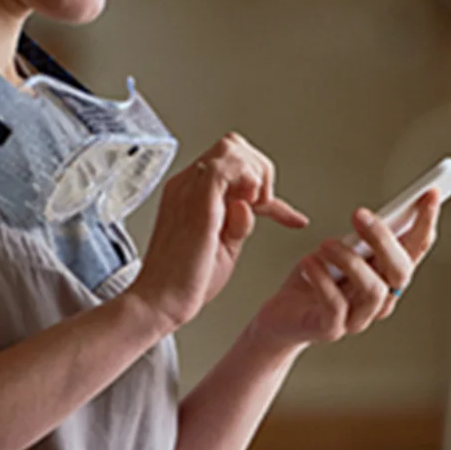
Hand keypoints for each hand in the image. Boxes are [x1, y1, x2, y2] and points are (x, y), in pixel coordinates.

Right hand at [131, 133, 308, 326]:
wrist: (159, 302)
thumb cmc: (185, 282)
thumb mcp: (224, 246)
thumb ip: (238, 222)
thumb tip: (249, 205)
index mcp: (190, 194)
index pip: (234, 169)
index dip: (268, 187)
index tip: (291, 217)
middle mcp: (186, 185)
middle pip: (233, 147)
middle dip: (261, 171)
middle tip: (265, 206)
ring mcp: (188, 188)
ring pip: (232, 147)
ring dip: (256, 173)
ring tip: (258, 204)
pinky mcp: (197, 200)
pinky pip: (226, 163)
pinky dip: (248, 177)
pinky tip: (252, 202)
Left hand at [249, 190, 440, 350]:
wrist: (280, 316)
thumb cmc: (314, 278)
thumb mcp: (340, 250)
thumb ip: (361, 239)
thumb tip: (377, 216)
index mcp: (387, 275)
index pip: (416, 249)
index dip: (426, 222)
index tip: (429, 193)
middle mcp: (380, 299)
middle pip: (401, 272)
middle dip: (384, 240)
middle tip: (359, 215)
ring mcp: (358, 318)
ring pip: (373, 290)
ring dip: (349, 260)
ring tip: (325, 245)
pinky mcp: (332, 329)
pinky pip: (336, 305)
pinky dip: (322, 279)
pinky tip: (308, 263)